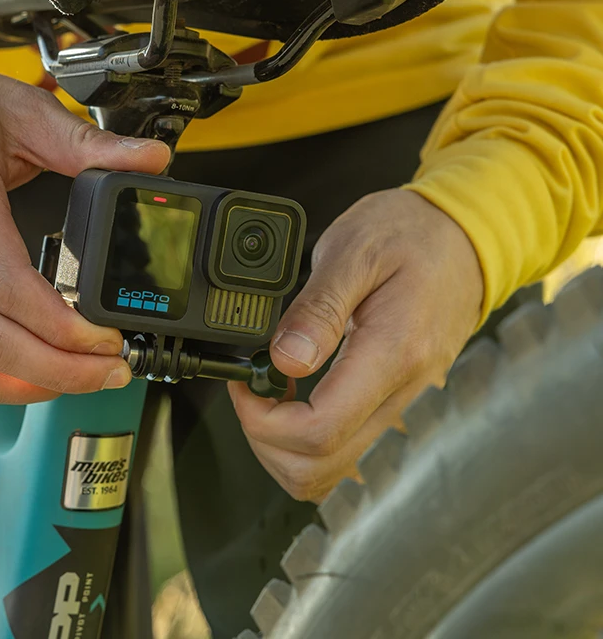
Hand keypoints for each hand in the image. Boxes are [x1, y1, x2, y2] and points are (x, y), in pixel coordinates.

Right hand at [0, 70, 170, 404]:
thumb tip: (151, 160)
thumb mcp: (20, 109)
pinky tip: (32, 367)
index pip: (8, 288)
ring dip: (30, 388)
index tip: (107, 338)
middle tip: (109, 370)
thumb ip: (87, 143)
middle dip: (61, 372)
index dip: (65, 329)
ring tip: (79, 377)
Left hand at [228, 189, 483, 500]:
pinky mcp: (399, 405)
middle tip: (250, 390)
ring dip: (284, 447)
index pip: (319, 430)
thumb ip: (318, 308)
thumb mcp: (352, 250)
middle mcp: (405, 392)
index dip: (263, 420)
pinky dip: (310, 442)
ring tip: (269, 394)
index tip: (244, 384)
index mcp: (392, 354)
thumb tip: (284, 359)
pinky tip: (296, 400)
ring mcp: (405, 405)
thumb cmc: (410, 234)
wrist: (464, 236)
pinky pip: (349, 452)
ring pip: (333, 472)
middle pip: (320, 467)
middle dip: (266, 440)